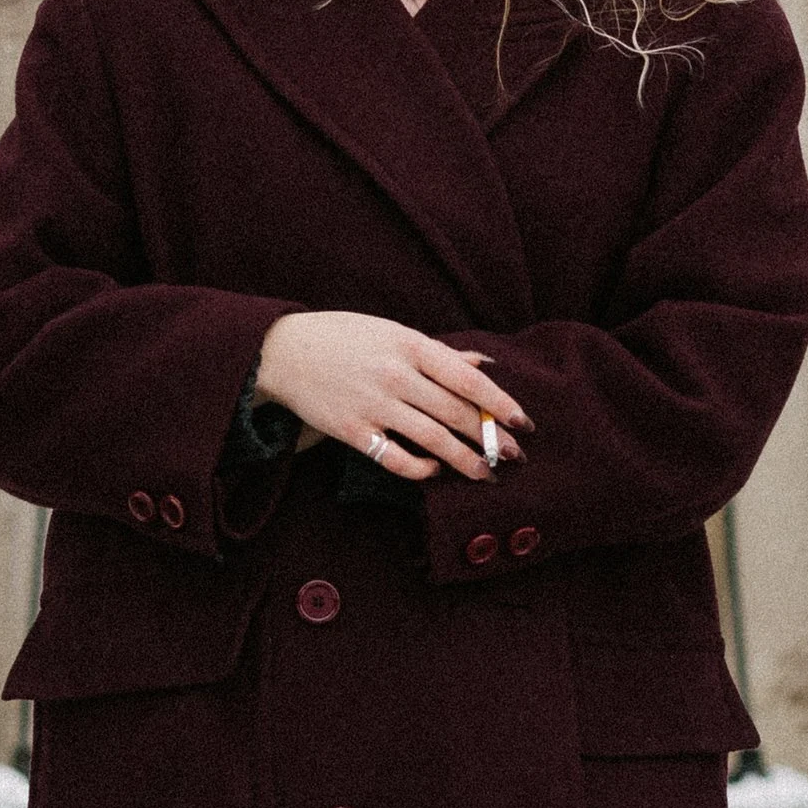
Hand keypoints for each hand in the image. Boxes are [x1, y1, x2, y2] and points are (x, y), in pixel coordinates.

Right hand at [254, 312, 527, 484]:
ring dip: (468, 462)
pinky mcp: (353, 431)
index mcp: (410, 345)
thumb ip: (439, 353)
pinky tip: (435, 469)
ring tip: (488, 474)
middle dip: (492, 439)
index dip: (500, 404)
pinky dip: (422, 468)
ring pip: (435, 440)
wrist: (284, 352)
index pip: (467, 379)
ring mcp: (374, 405)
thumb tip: (484, 366)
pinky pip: (397, 459)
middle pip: (457, 414)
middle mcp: (396, 375)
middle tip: (515, 456)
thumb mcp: (393, 333)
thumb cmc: (345, 338)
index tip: (524, 423)